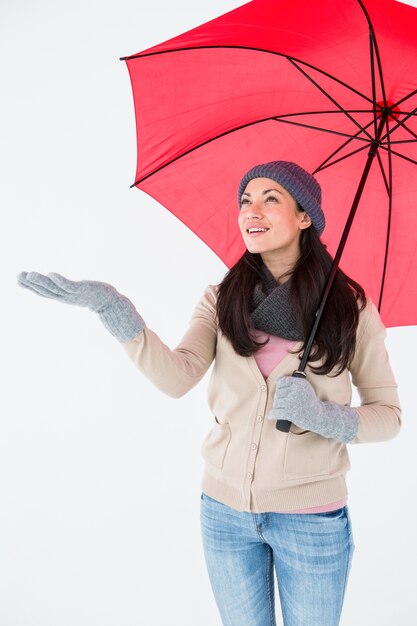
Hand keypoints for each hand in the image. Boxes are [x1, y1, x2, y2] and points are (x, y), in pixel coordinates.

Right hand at [18, 272, 144, 341]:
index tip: (18, 279)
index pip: (44, 292)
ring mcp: (74, 294)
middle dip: (31, 284)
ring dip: (41, 281)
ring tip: (29, 274)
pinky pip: (69, 285)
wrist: (113, 303)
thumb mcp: (80, 291)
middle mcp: (67, 297)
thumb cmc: (97, 296)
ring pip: (54, 288)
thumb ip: (71, 289)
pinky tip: (51, 273)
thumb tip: (64, 284)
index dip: (31, 287)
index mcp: (64, 297)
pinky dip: (60, 280)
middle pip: (46, 291)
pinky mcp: (83, 290)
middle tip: (18, 276)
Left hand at [268, 376, 358, 442]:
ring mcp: (292, 401)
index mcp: (299, 382)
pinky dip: (272, 415)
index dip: (279, 387)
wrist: (320, 417)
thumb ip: (295, 383)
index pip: (281, 381)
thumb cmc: (311, 403)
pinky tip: (271, 416)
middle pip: (278, 393)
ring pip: (276, 403)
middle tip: (282, 404)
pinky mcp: (290, 412)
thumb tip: (278, 381)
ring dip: (276, 407)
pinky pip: (275, 412)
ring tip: (279, 410)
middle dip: (278, 398)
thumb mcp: (306, 388)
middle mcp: (295, 390)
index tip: (281, 392)